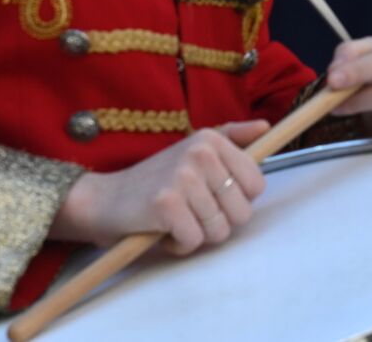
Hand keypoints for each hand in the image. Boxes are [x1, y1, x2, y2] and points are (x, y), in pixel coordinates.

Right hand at [50, 120, 267, 254]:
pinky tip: (163, 230)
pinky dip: (180, 245)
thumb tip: (265, 127)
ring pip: (219, 230)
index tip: (214, 197)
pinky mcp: (166, 204)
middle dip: (219, 222)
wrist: (105, 199)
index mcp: (212, 138)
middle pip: (242, 212)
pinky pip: (195, 241)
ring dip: (197, 235)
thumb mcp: (194, 149)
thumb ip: (232, 138)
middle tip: (192, 212)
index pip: (257, 184)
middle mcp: (200, 153)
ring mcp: (183, 177)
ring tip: (176, 219)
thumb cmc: (156, 179)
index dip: (238, 201)